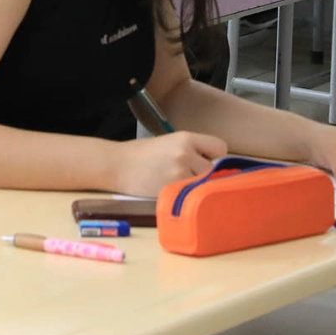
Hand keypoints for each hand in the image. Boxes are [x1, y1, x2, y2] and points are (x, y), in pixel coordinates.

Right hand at [113, 132, 227, 196]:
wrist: (115, 165)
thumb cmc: (140, 154)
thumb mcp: (169, 142)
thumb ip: (191, 150)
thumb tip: (214, 163)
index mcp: (185, 138)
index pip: (220, 147)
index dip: (212, 155)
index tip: (201, 159)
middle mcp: (185, 154)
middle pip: (214, 169)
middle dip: (202, 172)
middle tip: (184, 173)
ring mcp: (179, 174)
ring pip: (205, 184)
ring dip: (195, 186)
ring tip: (175, 182)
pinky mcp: (173, 191)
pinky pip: (192, 196)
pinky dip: (185, 196)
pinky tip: (170, 190)